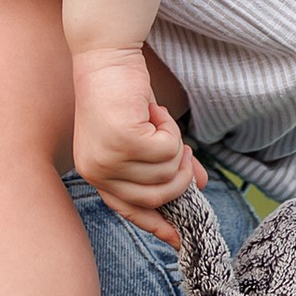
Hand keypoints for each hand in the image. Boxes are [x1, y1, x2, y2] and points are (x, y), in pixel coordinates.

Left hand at [70, 46, 199, 241]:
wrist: (106, 56)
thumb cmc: (123, 94)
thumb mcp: (145, 135)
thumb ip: (167, 163)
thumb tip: (200, 185)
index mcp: (95, 173)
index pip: (128, 210)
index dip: (156, 224)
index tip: (178, 239)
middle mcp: (96, 171)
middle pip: (156, 195)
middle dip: (180, 173)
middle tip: (184, 150)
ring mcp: (108, 158)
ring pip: (166, 171)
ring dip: (173, 143)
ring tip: (157, 120)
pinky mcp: (123, 141)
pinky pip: (168, 149)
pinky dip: (170, 128)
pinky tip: (154, 111)